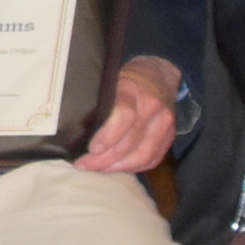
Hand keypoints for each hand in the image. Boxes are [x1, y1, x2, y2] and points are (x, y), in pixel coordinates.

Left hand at [72, 57, 179, 174]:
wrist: (159, 75)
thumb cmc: (127, 80)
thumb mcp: (111, 81)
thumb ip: (99, 104)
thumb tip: (74, 131)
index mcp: (134, 91)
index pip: (125, 116)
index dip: (108, 136)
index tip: (92, 149)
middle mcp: (152, 108)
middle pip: (131, 141)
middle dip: (105, 159)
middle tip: (85, 165)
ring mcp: (164, 124)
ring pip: (143, 155)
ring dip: (118, 167)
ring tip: (98, 169)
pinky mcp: (169, 137)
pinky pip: (152, 159)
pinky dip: (134, 168)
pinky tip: (117, 168)